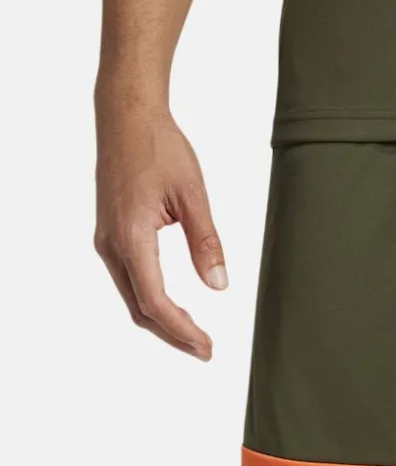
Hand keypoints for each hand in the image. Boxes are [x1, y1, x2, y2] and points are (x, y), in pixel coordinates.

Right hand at [95, 105, 226, 358]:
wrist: (126, 114)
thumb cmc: (159, 146)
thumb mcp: (192, 194)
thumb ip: (206, 242)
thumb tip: (218, 285)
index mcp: (131, 236)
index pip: (155, 302)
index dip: (182, 331)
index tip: (207, 346)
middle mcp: (112, 244)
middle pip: (140, 309)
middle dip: (173, 335)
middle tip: (206, 350)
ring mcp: (107, 240)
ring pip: (132, 298)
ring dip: (162, 321)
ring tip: (194, 336)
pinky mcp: (110, 235)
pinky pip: (129, 281)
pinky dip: (151, 302)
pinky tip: (174, 308)